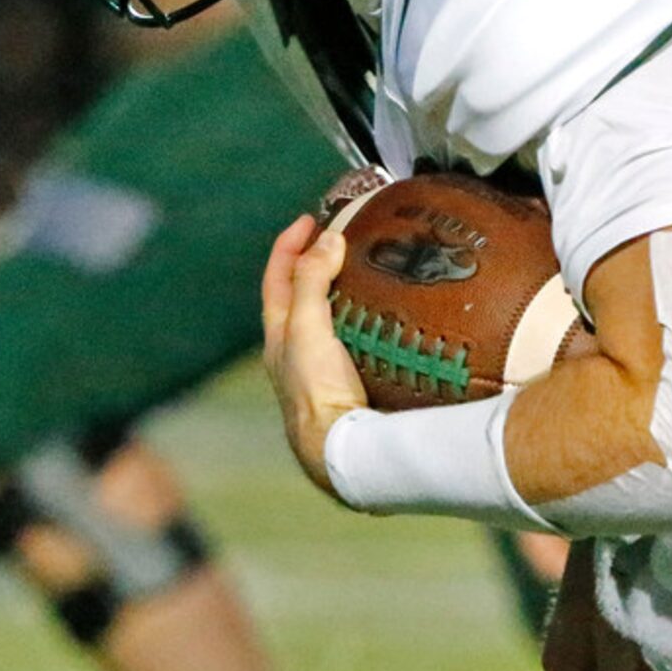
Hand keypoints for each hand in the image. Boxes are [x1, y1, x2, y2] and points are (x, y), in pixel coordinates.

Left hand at [262, 214, 368, 496]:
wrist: (342, 452)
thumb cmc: (316, 392)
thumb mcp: (307, 328)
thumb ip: (312, 282)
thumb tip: (327, 238)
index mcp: (278, 338)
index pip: (276, 279)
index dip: (289, 245)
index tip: (311, 218)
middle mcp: (296, 355)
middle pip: (300, 300)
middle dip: (317, 268)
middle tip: (343, 241)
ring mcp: (324, 373)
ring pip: (329, 324)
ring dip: (346, 297)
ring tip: (374, 275)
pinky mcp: (352, 387)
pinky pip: (358, 345)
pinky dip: (370, 326)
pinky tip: (395, 324)